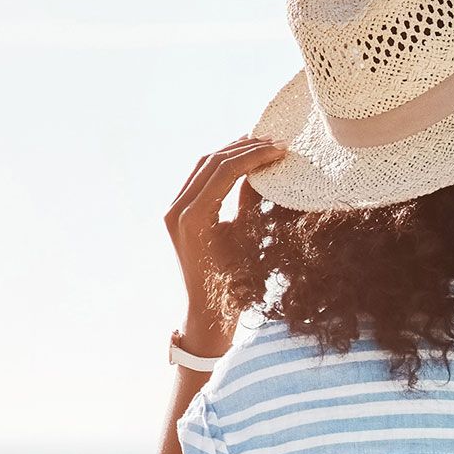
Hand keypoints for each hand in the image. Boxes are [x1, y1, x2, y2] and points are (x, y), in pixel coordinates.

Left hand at [164, 137, 287, 344]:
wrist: (207, 312)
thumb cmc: (232, 286)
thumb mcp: (248, 240)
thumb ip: (252, 202)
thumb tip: (265, 170)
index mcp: (193, 217)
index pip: (224, 170)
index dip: (254, 155)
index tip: (280, 149)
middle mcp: (177, 209)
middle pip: (211, 162)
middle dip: (244, 148)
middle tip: (273, 141)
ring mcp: (174, 211)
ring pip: (203, 167)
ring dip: (231, 153)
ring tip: (260, 144)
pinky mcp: (178, 214)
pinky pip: (198, 180)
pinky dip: (221, 168)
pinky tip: (242, 162)